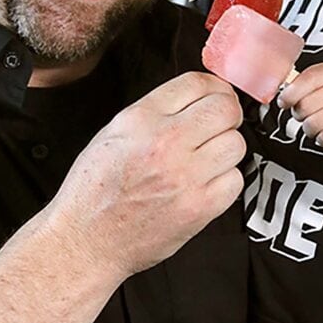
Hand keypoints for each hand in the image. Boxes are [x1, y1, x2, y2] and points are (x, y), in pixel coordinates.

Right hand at [45, 71, 245, 277]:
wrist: (87, 240)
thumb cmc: (95, 190)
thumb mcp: (113, 133)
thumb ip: (155, 111)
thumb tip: (196, 99)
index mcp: (140, 119)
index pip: (197, 83)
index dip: (215, 87)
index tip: (217, 95)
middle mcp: (164, 142)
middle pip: (225, 109)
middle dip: (227, 114)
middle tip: (220, 125)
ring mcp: (185, 176)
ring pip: (235, 144)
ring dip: (226, 149)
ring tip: (207, 159)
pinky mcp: (199, 207)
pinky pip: (235, 180)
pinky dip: (225, 181)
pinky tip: (205, 184)